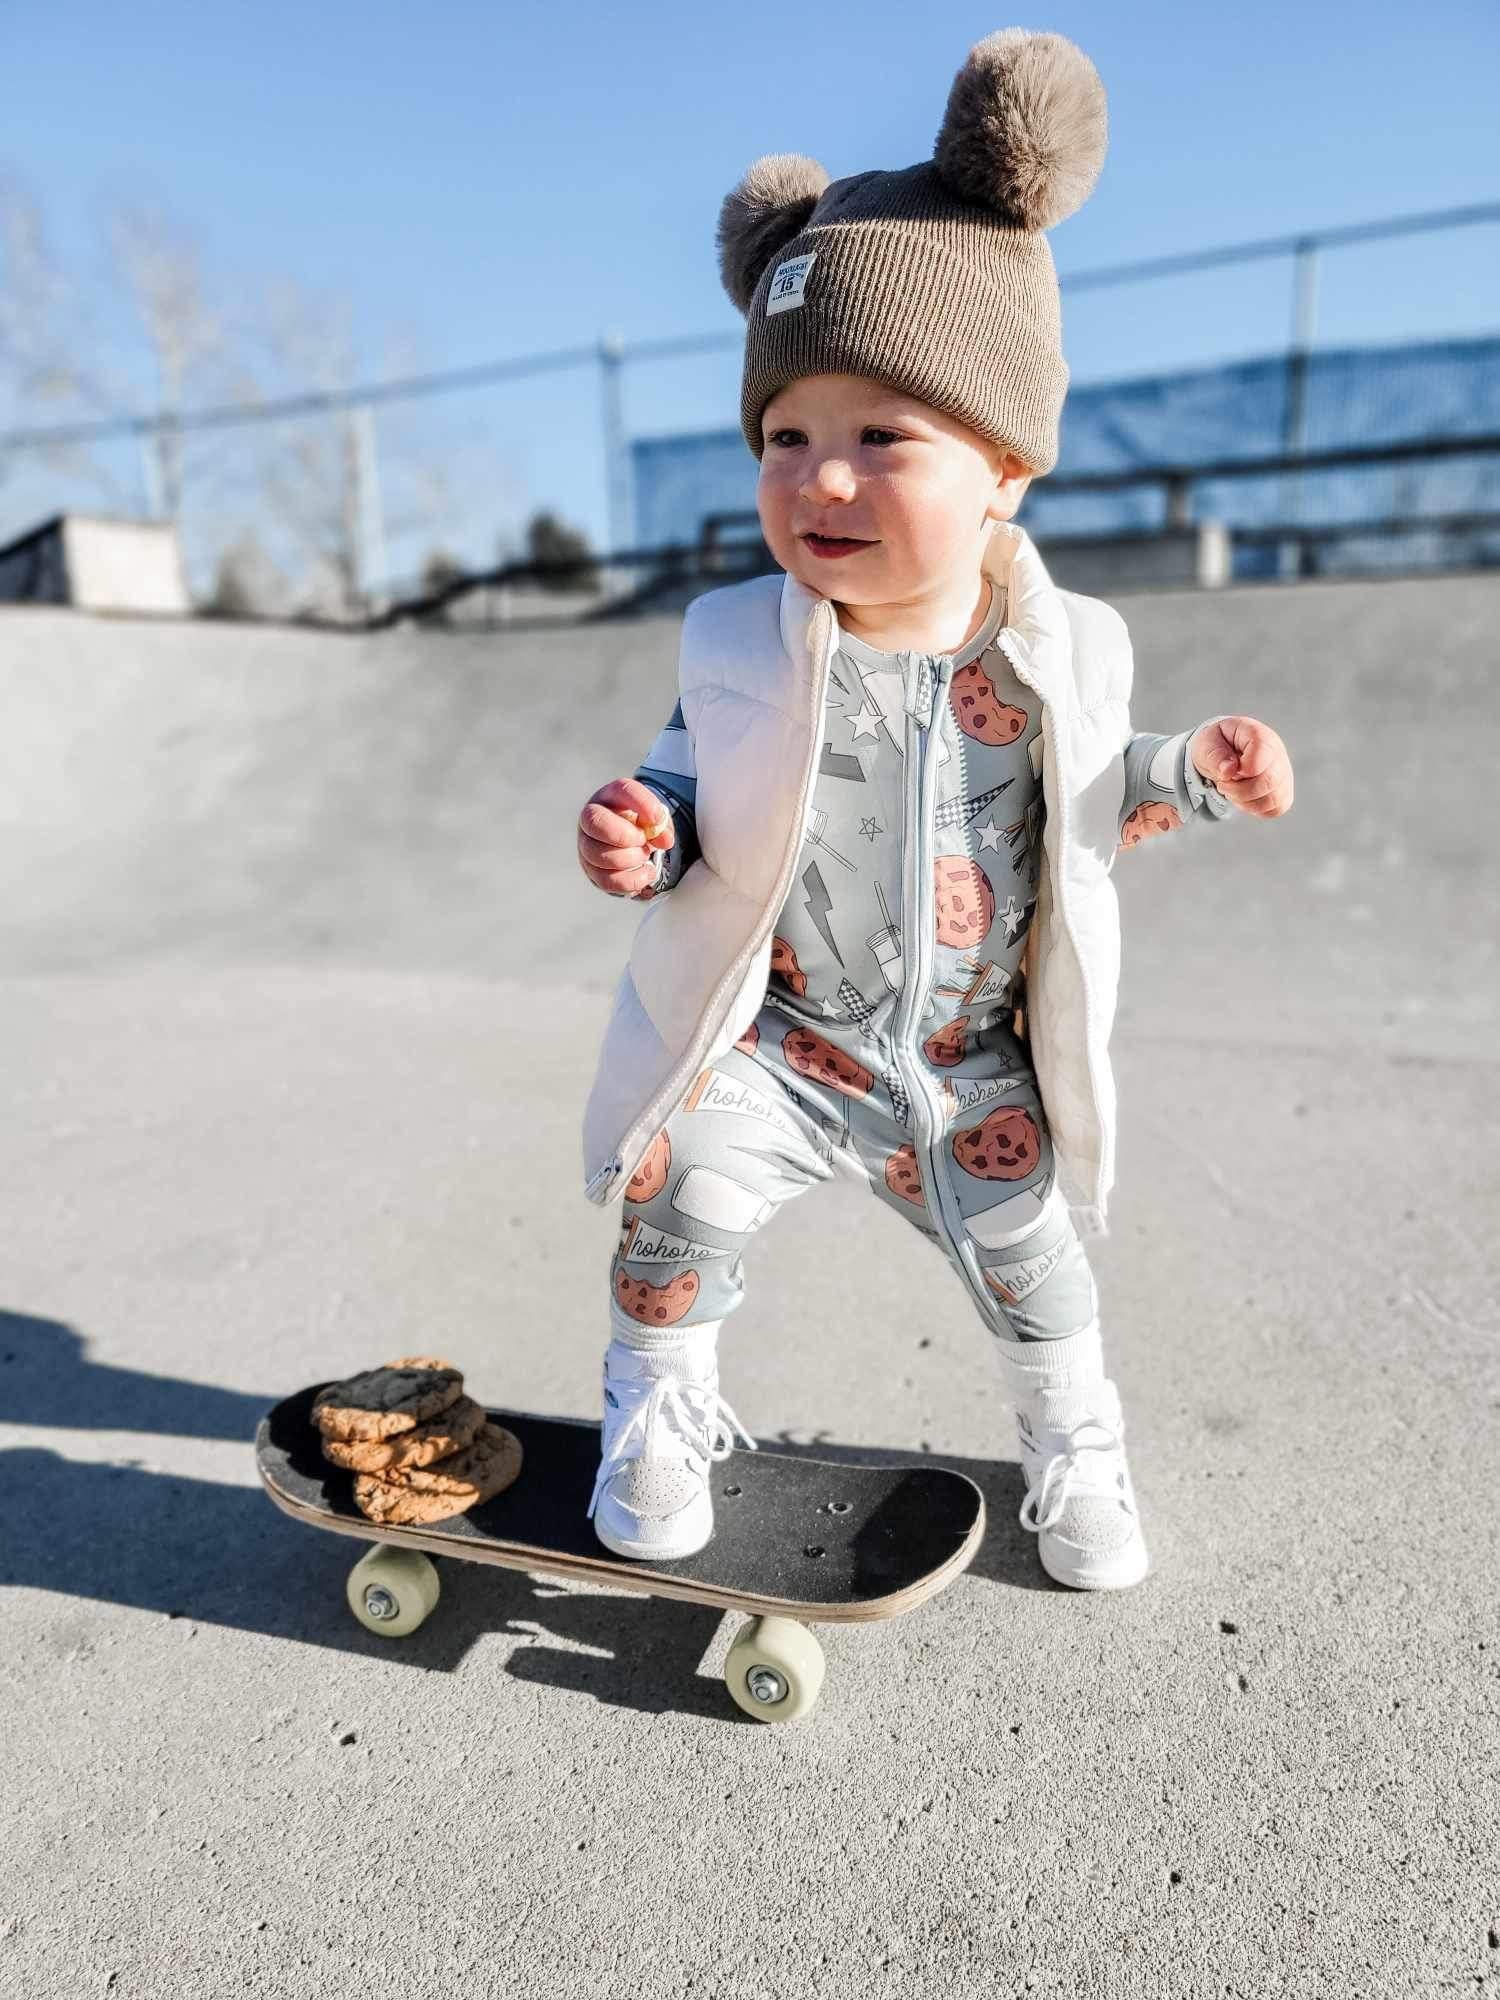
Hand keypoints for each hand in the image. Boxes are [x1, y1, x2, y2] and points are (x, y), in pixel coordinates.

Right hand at [577, 778, 674, 897]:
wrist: (628, 843)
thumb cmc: (639, 825)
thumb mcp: (654, 819)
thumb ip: (661, 825)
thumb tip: (664, 840)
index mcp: (611, 796)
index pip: (622, 790)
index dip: (642, 804)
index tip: (657, 819)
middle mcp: (592, 817)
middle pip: (594, 821)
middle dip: (624, 835)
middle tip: (642, 840)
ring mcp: (586, 844)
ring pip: (598, 854)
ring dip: (630, 859)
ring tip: (644, 855)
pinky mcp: (591, 869)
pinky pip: (606, 879)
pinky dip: (632, 880)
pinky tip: (646, 873)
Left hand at [1189, 717, 1293, 817]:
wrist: (1222, 754)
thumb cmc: (1216, 745)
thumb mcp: (1206, 743)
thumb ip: (1215, 755)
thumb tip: (1228, 770)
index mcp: (1260, 735)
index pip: (1263, 752)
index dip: (1242, 768)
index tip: (1226, 771)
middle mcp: (1278, 753)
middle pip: (1270, 780)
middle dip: (1239, 790)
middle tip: (1223, 784)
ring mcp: (1283, 773)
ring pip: (1274, 798)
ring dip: (1245, 801)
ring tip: (1232, 790)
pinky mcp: (1283, 792)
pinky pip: (1276, 808)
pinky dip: (1255, 809)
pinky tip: (1243, 798)